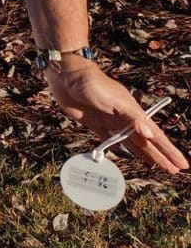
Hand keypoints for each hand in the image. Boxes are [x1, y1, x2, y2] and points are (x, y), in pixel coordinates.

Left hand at [47, 57, 188, 173]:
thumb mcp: (115, 99)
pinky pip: (108, 140)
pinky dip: (116, 148)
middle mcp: (124, 119)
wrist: (67, 76)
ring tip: (156, 165)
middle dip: (161, 156)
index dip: (168, 150)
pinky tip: (123, 154)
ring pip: (131, 142)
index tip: (181, 163)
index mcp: (133, 113)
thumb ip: (133, 117)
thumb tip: (150, 134)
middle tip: (174, 170)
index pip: (156, 135)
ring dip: (144, 154)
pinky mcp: (94, 123)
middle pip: (146, 142)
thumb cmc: (93, 83)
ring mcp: (110, 121)